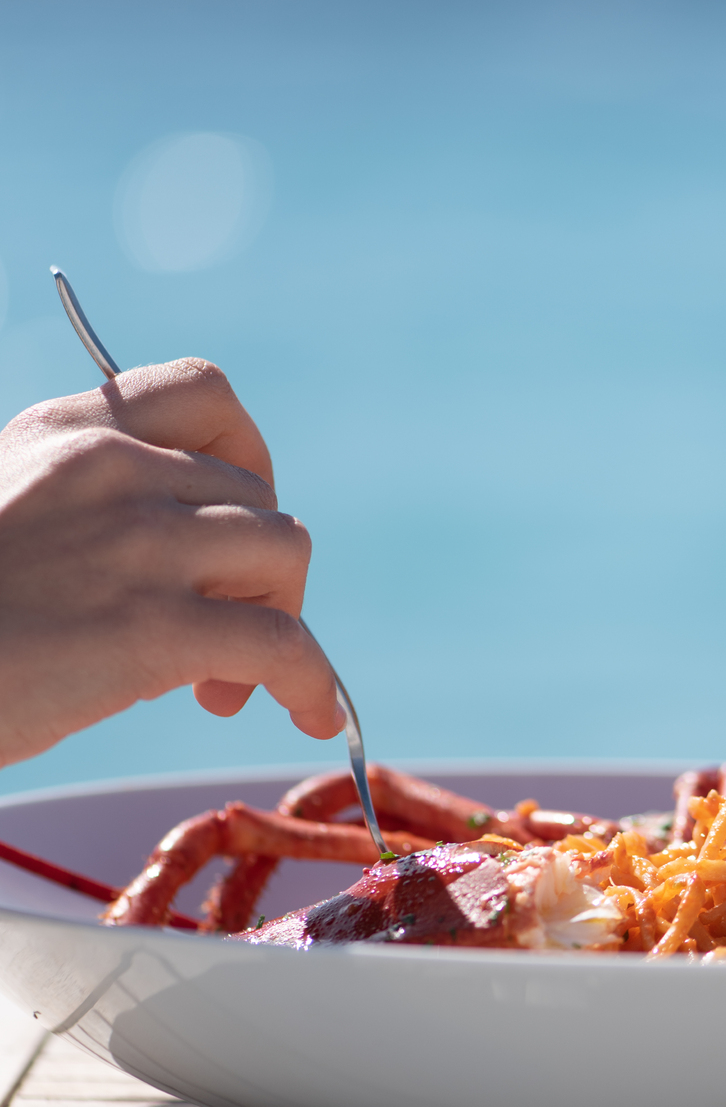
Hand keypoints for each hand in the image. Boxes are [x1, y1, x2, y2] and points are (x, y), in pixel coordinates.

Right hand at [0, 358, 341, 767]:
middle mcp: (111, 467)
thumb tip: (182, 563)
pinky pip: (283, 643)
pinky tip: (309, 711)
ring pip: (285, 550)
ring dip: (280, 613)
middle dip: (254, 565)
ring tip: (225, 679)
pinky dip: (314, 680)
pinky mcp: (154, 628)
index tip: (228, 522)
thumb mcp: (2, 510)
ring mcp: (138, 542)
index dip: (246, 457)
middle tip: (217, 631)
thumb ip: (85, 505)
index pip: (207, 394)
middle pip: (256, 493)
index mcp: (68, 431)